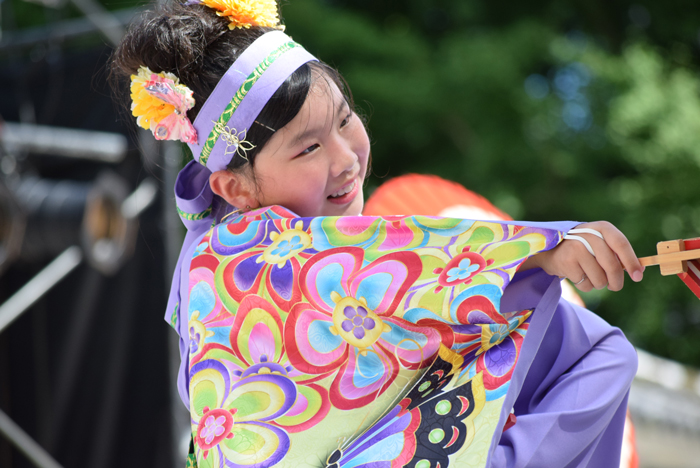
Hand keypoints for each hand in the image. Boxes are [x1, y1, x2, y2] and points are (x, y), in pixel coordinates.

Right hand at [521, 221, 644, 291]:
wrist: (551, 250)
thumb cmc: (584, 249)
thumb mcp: (601, 244)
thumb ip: (619, 254)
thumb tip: (640, 271)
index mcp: (602, 228)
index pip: (621, 244)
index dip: (631, 262)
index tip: (638, 276)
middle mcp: (589, 235)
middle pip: (612, 266)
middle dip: (616, 281)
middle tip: (615, 286)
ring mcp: (576, 248)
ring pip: (600, 279)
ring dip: (599, 284)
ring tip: (590, 276)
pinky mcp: (566, 262)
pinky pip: (586, 284)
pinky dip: (585, 285)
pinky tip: (578, 275)